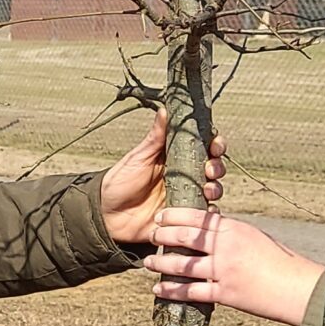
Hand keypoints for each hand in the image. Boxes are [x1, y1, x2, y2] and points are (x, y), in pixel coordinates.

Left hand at [99, 110, 225, 242]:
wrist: (107, 214)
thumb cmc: (121, 182)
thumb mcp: (138, 157)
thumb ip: (155, 137)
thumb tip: (165, 109)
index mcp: (176, 158)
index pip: (203, 147)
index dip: (215, 144)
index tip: (215, 145)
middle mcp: (185, 176)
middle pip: (213, 168)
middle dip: (217, 167)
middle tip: (209, 169)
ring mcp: (186, 196)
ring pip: (212, 190)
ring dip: (215, 188)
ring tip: (207, 189)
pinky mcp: (183, 215)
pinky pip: (203, 215)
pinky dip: (209, 212)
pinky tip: (207, 209)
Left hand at [144, 207, 324, 324]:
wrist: (298, 287)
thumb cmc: (282, 262)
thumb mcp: (256, 238)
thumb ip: (232, 236)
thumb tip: (212, 234)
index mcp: (235, 229)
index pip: (198, 218)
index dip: (175, 216)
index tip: (161, 216)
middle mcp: (226, 247)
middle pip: (186, 237)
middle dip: (164, 235)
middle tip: (151, 235)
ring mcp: (224, 270)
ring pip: (183, 265)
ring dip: (162, 263)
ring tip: (148, 263)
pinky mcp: (225, 293)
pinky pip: (191, 291)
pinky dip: (172, 291)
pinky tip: (159, 289)